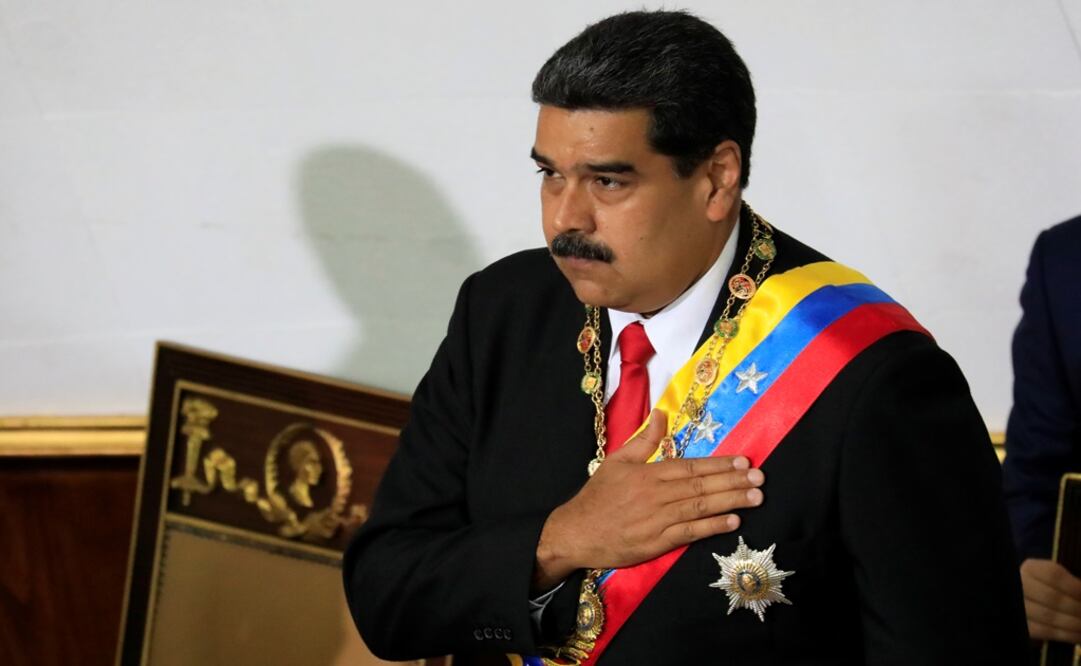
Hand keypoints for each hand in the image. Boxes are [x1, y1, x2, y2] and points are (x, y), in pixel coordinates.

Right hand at [533, 409, 763, 590]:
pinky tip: (732, 521)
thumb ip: (645, 440)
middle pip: (701, 486)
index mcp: (648, 474)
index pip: (690, 466)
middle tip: (760, 478)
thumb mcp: (617, 461)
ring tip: (755, 497)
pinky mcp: (657, 542)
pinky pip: (690, 532)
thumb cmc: (598, 496)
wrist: (576, 532)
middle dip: (733, 481)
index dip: (719, 464)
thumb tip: (662, 414)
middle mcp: (656, 495)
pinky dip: (712, 527)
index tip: (743, 461)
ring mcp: (658, 520)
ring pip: (700, 508)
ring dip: (730, 502)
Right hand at [1021, 558, 1080, 643]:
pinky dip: (1066, 635)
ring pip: (1048, 616)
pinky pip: (1045, 631)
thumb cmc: (1056, 589)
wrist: (1037, 601)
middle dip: (1077, 608)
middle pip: (1051, 597)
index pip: (1053, 574)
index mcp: (1031, 569)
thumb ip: (1073, 585)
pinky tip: (1080, 635)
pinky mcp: (1023, 625)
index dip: (1075, 587)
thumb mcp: (1061, 579)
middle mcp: (1020, 585)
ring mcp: (1020, 606)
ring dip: (1075, 623)